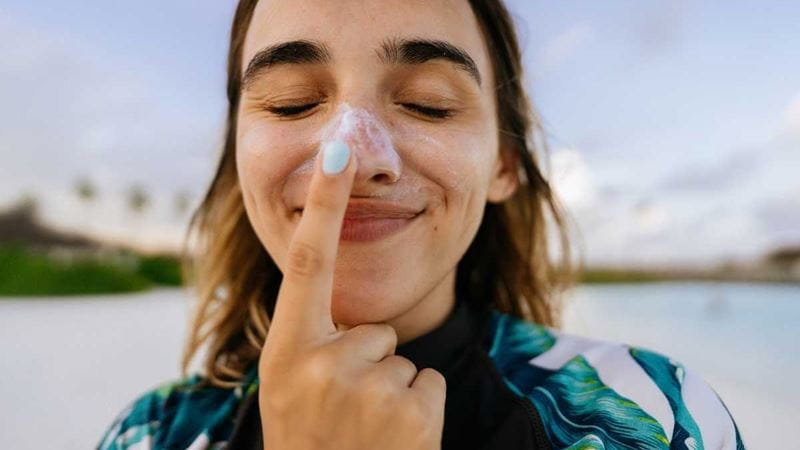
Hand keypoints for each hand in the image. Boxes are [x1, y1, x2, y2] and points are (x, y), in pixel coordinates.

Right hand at [258, 140, 445, 449]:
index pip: (307, 263)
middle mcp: (321, 364)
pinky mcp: (412, 412)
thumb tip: (347, 306)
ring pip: (403, 355)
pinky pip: (428, 380)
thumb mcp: (287, 386)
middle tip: (344, 409)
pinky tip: (391, 437)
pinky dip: (418, 407)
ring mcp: (368, 389)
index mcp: (285, 351)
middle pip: (376, 327)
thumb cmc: (308, 438)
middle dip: (370, 360)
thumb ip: (310, 338)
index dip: (322, 204)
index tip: (337, 151)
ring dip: (391, 388)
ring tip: (364, 428)